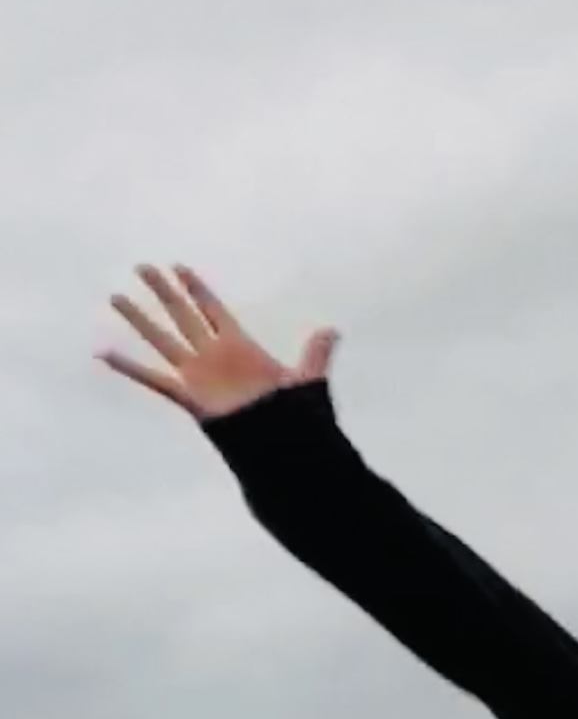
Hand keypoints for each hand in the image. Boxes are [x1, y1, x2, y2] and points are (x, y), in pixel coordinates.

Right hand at [101, 264, 334, 420]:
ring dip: (140, 319)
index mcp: (240, 347)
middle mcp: (215, 357)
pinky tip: (104, 353)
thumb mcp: (308, 381)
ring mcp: (199, 376)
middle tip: (142, 266)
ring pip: (163, 339)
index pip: (213, 309)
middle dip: (163, 291)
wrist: (287, 451)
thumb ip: (315, 355)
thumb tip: (332, 331)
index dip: (197, 289)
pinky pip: (154, 379)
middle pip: (183, 315)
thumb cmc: (299, 419)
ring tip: (116, 297)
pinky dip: (129, 367)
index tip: (179, 266)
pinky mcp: (190, 398)